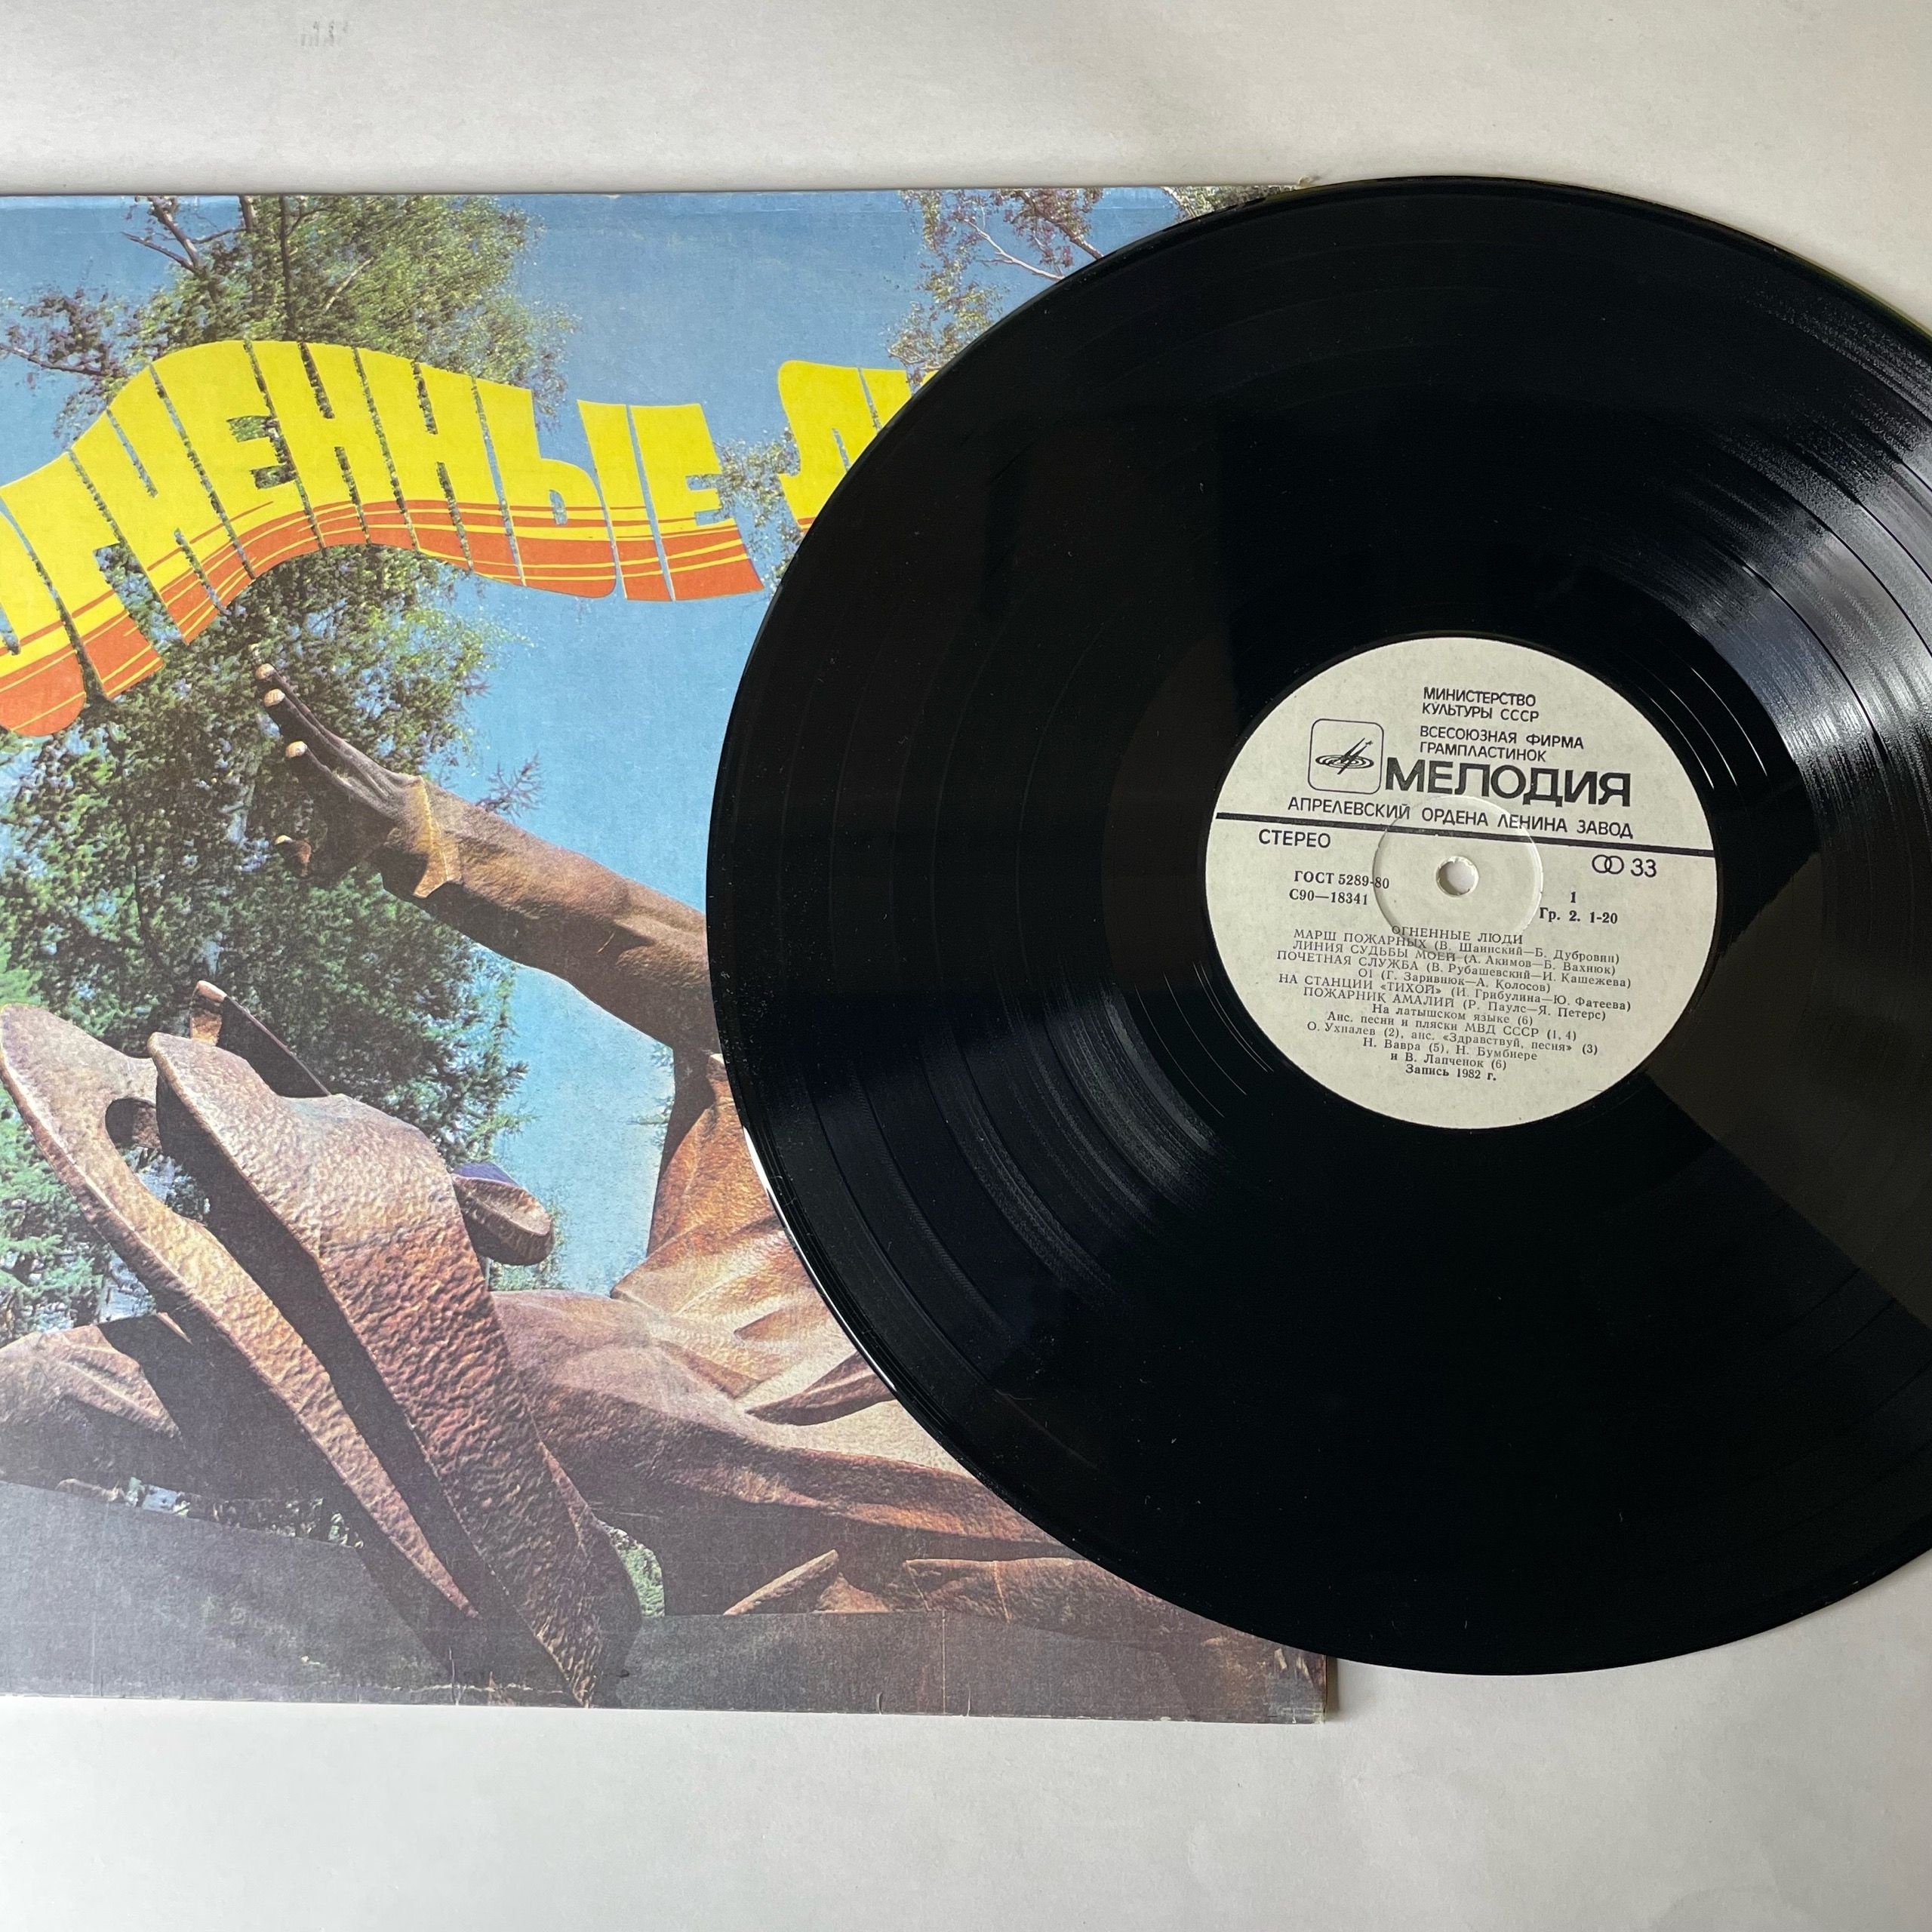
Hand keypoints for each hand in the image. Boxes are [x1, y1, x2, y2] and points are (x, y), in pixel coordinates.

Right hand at [254, 664, 423, 887]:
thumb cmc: (361, 850)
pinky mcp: (338, 742)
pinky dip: (291, 696)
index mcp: (343, 801)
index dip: (307, 765)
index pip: (323, 780)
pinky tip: (268, 674)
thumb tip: (278, 839)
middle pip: (316, 740)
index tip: (293, 747)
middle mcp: (346, 770)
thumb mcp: (334, 873)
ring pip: (311, 720)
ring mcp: (344, 753)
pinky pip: (311, 717)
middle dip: (293, 720)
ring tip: (260, 670)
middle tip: (270, 696)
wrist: (406, 819)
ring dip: (285, 695)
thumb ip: (301, 867)